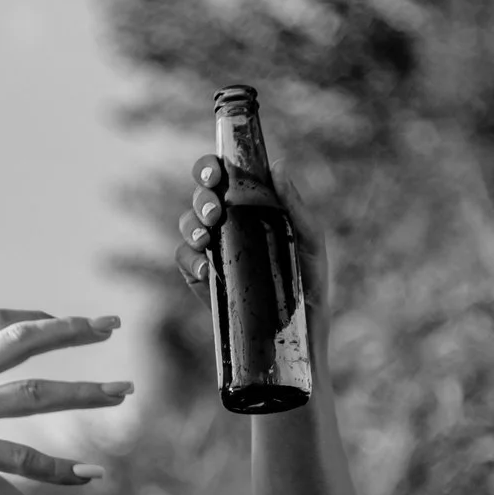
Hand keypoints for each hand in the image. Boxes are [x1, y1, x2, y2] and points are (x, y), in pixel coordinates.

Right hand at [0, 311, 124, 494]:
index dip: (35, 317)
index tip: (65, 321)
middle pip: (25, 341)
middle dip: (73, 332)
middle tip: (113, 328)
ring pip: (37, 395)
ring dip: (87, 392)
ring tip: (124, 393)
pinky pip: (23, 459)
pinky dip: (61, 470)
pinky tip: (92, 475)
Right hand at [174, 156, 330, 315]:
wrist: (300, 328)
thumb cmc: (309, 280)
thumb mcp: (310, 240)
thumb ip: (295, 205)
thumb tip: (278, 166)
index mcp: (251, 205)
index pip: (223, 175)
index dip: (210, 167)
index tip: (215, 174)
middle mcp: (228, 222)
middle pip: (200, 196)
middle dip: (201, 198)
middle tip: (215, 212)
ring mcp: (213, 249)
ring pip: (187, 223)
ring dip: (192, 225)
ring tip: (206, 238)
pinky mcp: (201, 276)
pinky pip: (184, 258)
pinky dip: (189, 259)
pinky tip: (205, 268)